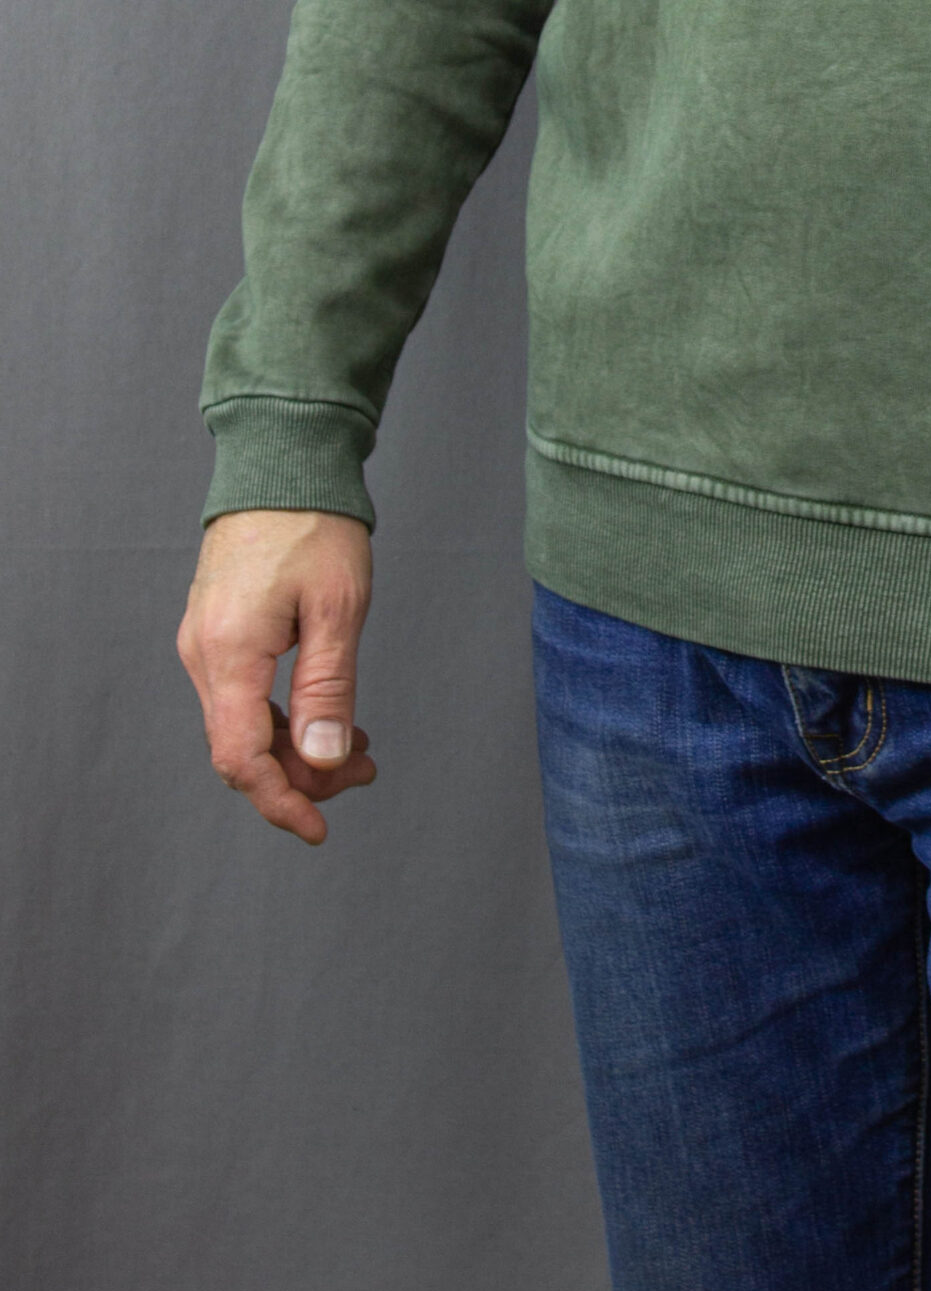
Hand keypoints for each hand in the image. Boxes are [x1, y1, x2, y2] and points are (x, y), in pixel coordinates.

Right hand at [177, 508, 376, 844]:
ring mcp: (206, 644)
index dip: (280, 801)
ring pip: (243, 727)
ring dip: (297, 747)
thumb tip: (322, 760)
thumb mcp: (339, 609)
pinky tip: (330, 716)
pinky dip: (285, 717)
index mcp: (229, 654)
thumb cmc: (315, 525)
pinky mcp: (218, 632)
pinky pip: (244, 697)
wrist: (282, 463)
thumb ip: (328, 689)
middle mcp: (203, 655)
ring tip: (361, 747)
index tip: (321, 827)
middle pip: (241, 750)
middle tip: (367, 769)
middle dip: (302, 775)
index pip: (240, 758)